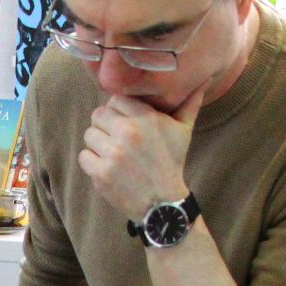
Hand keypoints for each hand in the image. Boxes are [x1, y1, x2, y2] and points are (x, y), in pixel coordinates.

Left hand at [77, 89, 204, 220]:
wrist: (162, 203)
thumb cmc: (171, 163)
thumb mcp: (183, 131)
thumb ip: (189, 104)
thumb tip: (201, 82)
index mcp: (145, 118)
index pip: (115, 100)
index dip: (118, 111)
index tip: (124, 123)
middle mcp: (127, 133)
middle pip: (98, 115)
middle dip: (105, 126)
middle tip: (116, 139)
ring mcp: (112, 154)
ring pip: (88, 135)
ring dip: (97, 144)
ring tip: (111, 153)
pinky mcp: (100, 173)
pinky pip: (83, 156)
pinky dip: (91, 162)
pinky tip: (106, 166)